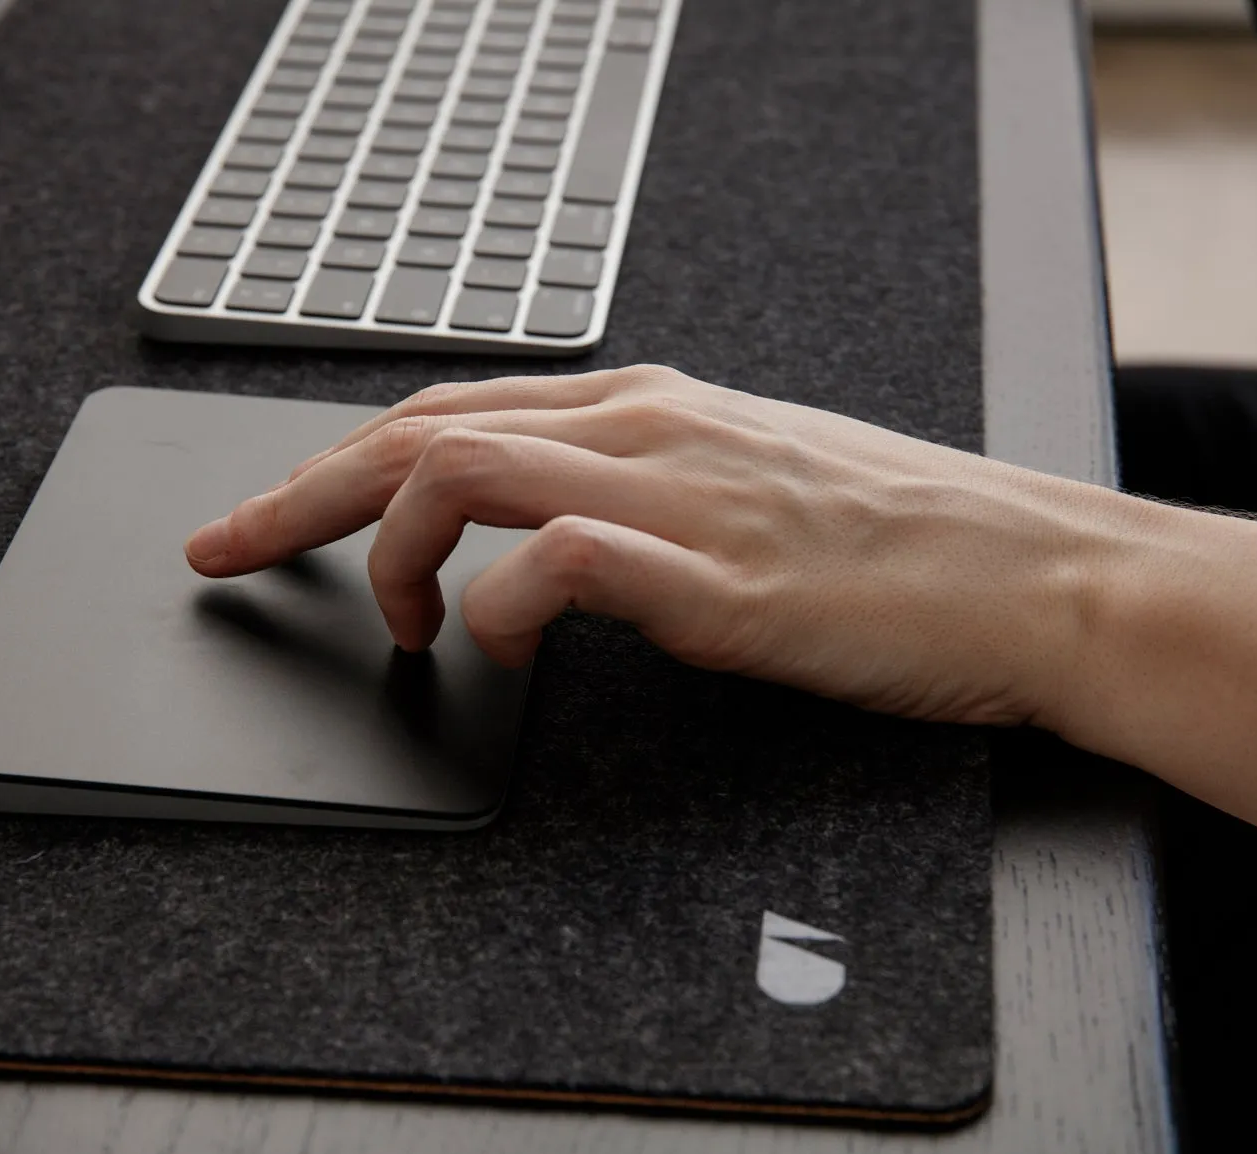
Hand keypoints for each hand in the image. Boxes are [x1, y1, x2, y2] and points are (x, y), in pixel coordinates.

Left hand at [184, 365, 1138, 726]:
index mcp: (648, 406)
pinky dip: (498, 601)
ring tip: (401, 625)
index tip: (262, 512)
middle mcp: (647, 429)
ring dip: (390, 550)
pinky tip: (498, 643)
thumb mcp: (750, 484)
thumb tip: (549, 529)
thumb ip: (642, 488)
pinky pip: (559, 559)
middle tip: (225, 550)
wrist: (1031, 574)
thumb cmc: (903, 538)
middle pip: (421, 431)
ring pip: (461, 469)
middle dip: (299, 493)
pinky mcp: (716, 576)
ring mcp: (678, 495)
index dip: (333, 461)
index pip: (450, 412)